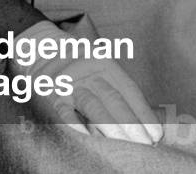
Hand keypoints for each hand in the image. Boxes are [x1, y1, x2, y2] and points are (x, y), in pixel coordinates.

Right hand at [13, 20, 162, 145]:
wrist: (39, 47)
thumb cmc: (77, 65)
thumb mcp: (98, 68)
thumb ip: (117, 91)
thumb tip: (143, 124)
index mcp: (104, 63)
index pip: (128, 90)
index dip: (143, 113)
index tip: (156, 134)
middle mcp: (87, 71)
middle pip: (113, 99)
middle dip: (132, 124)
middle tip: (146, 146)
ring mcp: (69, 82)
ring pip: (93, 105)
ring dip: (111, 128)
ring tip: (127, 147)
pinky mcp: (52, 94)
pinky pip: (66, 112)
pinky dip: (77, 125)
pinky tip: (90, 139)